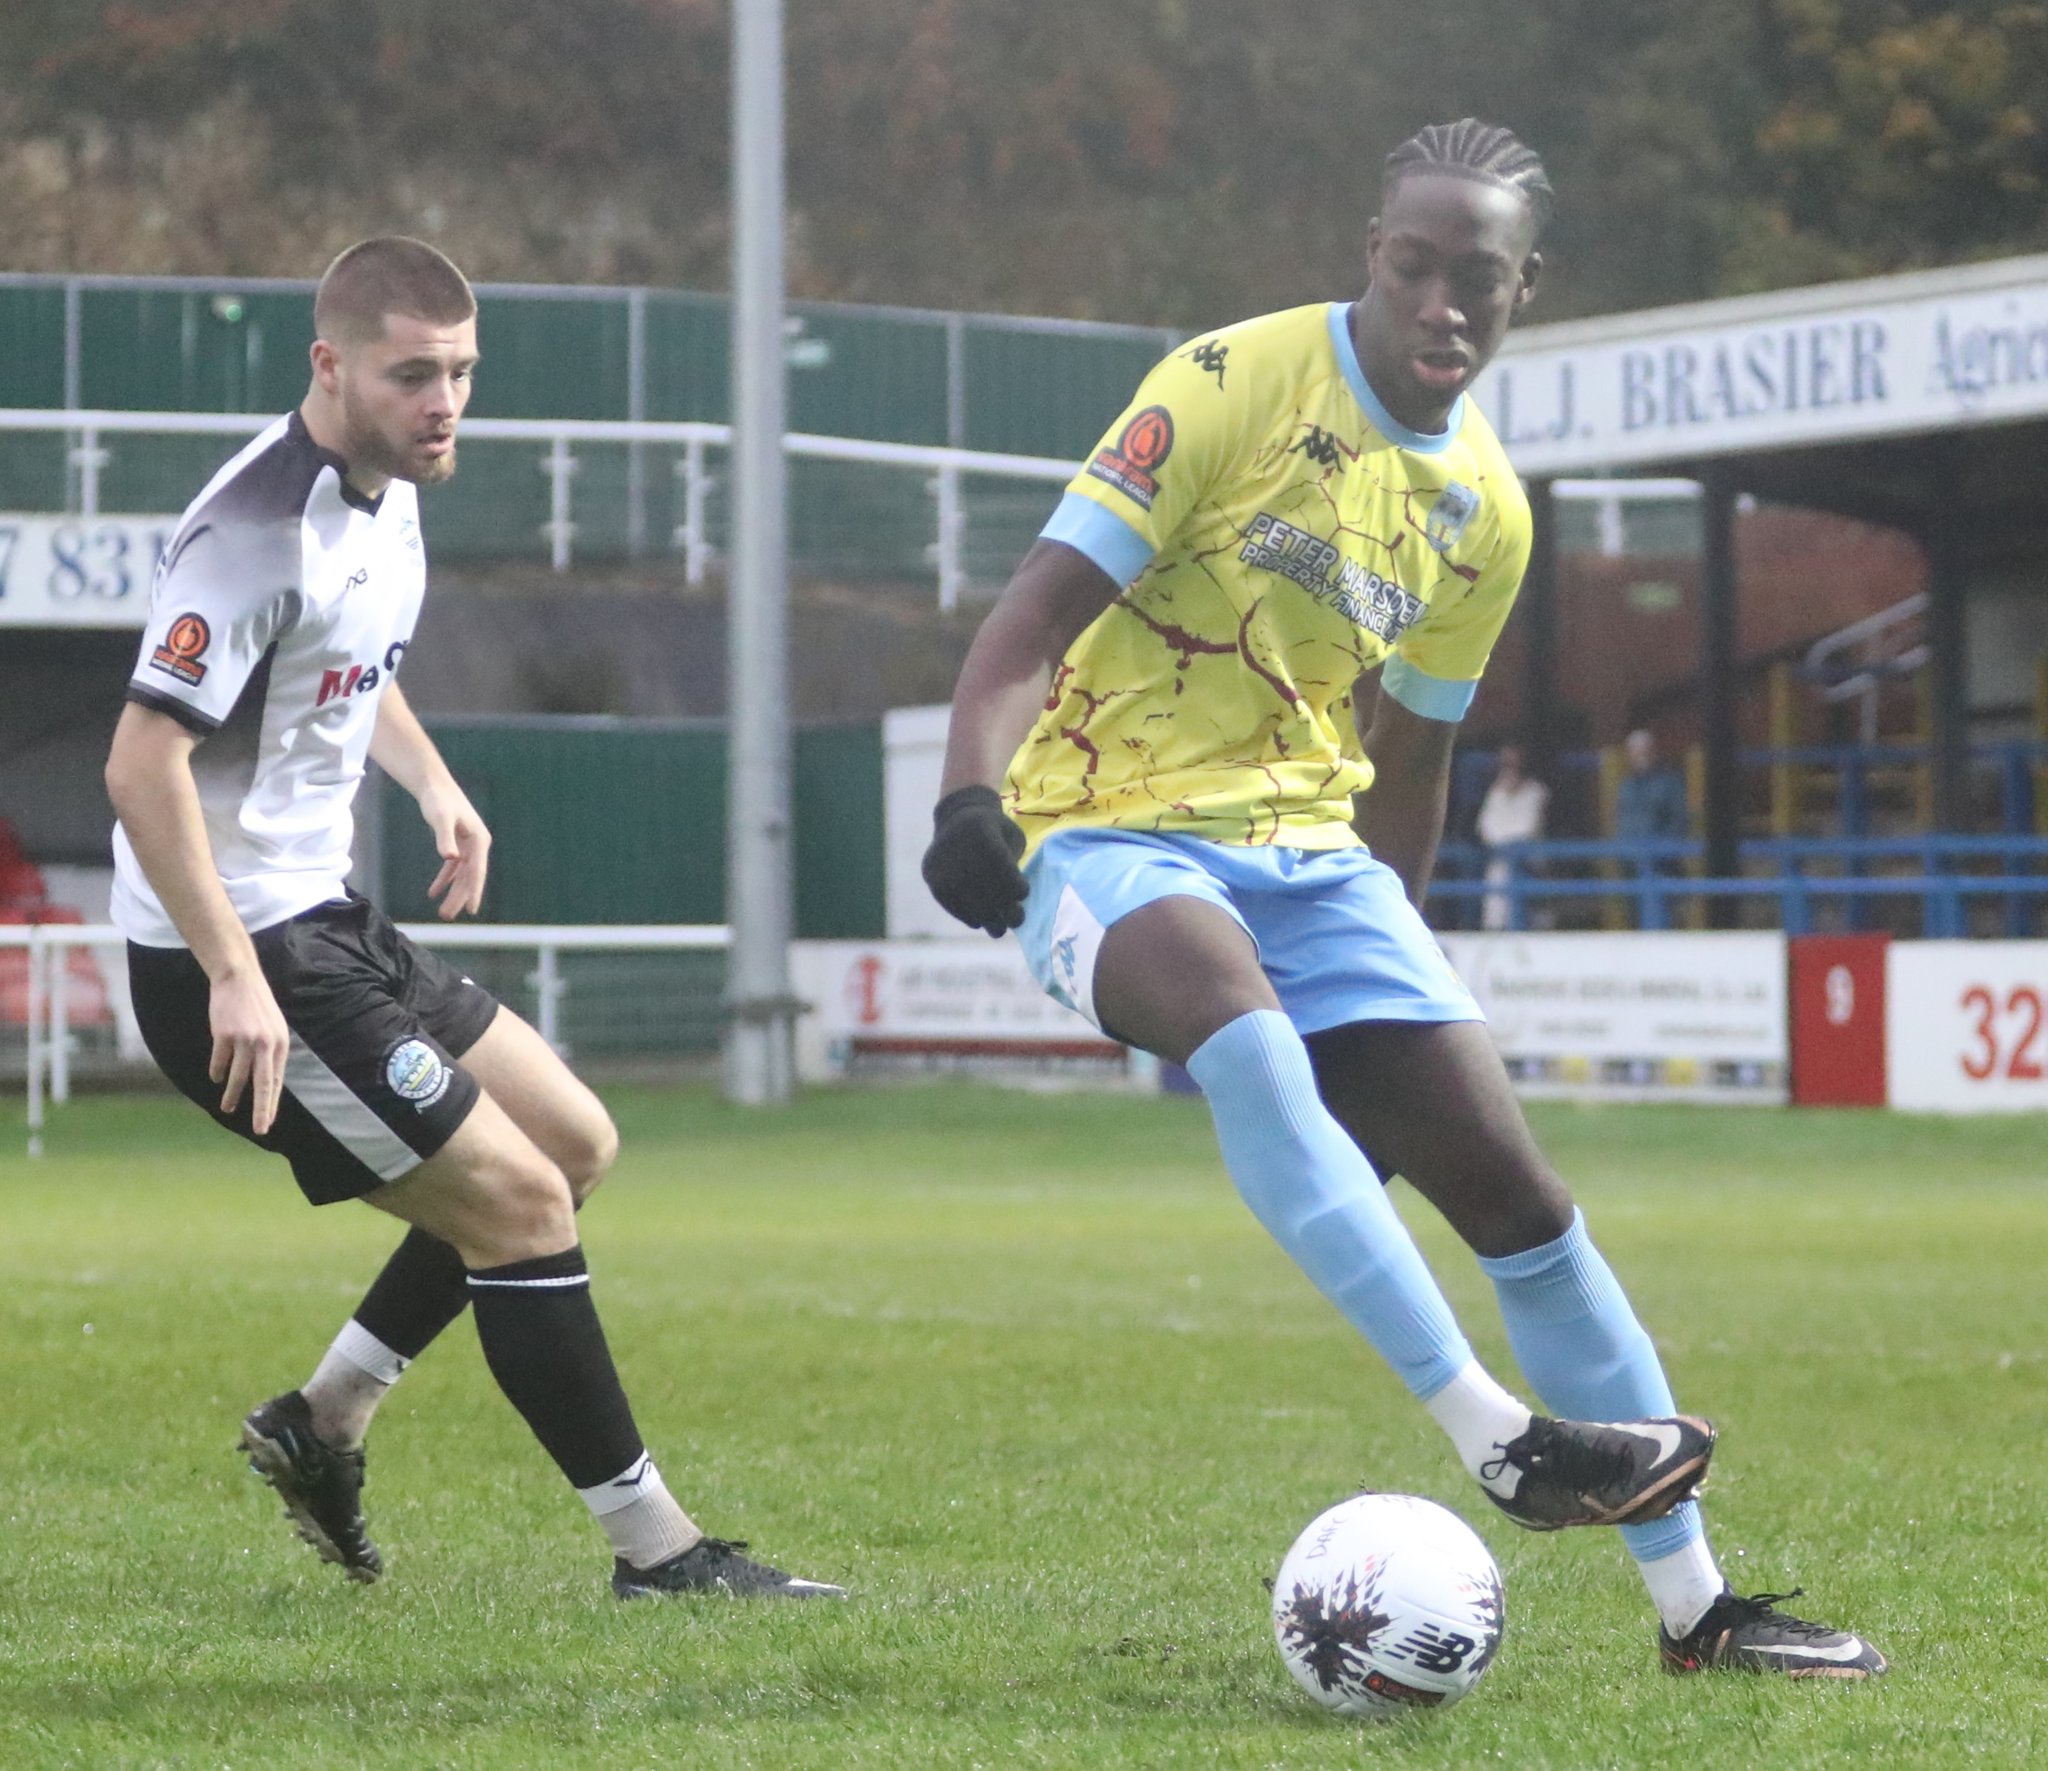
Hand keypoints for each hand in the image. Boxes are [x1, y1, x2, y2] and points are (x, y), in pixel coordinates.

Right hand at [208, 967, 289, 1134]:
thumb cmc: (256, 1007)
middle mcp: (266, 1043)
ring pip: (238, 1076)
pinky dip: (216, 1071)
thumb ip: (272, 1053)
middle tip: (259, 1130)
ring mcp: (245, 1039)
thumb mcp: (274, 1028)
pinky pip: (219, 1061)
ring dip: (232, 1094)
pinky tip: (215, 1077)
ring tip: (227, 1108)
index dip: (272, 1103)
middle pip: (264, 1083)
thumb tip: (268, 1083)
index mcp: (281, 1043)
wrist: (239, 979)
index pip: (277, 1080)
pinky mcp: (224, 1034)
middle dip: (261, 1109)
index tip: (267, 1123)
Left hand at [418, 779, 490, 918]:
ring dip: (452, 892)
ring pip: (461, 875)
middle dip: (459, 897)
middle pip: (469, 876)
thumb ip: (445, 838)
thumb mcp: (441, 818)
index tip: (471, 910)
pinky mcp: (456, 844)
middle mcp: (477, 845)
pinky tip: (433, 892)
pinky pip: (452, 868)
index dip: (474, 891)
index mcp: (479, 840)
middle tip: (447, 915)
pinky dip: (443, 880)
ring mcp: (467, 845)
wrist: (433, 785)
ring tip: (443, 912)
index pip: (477, 871)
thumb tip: (451, 858)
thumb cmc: (438, 799)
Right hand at [921, 785, 1027, 936]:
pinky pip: (951, 905)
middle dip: (1004, 912)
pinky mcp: (932, 878)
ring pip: (968, 902)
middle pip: (986, 891)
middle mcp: (958, 849)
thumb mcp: (1011, 838)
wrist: (958, 815)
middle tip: (1016, 921)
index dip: (1017, 889)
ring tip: (998, 929)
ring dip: (987, 920)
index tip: (1023, 894)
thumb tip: (1013, 903)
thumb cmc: (995, 830)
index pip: (1004, 872)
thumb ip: (1013, 866)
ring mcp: (942, 865)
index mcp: (983, 833)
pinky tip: (979, 921)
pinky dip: (967, 916)